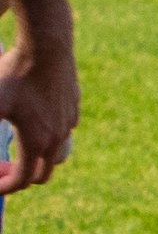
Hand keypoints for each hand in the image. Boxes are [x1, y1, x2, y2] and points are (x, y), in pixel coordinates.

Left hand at [0, 30, 77, 194]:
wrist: (46, 47)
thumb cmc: (13, 76)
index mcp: (35, 143)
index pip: (20, 180)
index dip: (2, 187)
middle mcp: (56, 139)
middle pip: (42, 174)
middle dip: (20, 177)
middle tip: (1, 169)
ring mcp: (69, 123)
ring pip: (54, 153)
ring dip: (35, 156)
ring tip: (17, 145)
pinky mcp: (74, 107)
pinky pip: (63, 131)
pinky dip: (47, 135)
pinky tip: (33, 119)